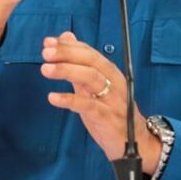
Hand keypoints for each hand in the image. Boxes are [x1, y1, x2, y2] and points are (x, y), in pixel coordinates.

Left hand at [40, 32, 161, 173]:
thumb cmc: (111, 111)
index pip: (89, 52)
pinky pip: (88, 105)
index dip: (68, 46)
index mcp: (109, 72)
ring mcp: (112, 99)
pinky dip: (70, 99)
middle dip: (67, 54)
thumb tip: (66, 36)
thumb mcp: (93, 86)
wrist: (135, 143)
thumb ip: (79, 63)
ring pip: (91, 78)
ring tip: (45, 69)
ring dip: (67, 71)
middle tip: (45, 53)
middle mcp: (113, 81)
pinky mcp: (108, 117)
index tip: (48, 42)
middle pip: (91, 61)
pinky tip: (53, 97)